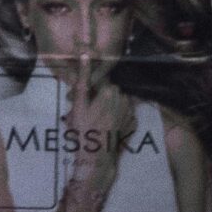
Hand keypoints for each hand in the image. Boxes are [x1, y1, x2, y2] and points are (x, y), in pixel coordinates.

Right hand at [62, 58, 134, 211]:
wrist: (97, 157)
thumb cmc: (84, 130)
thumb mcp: (79, 104)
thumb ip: (83, 78)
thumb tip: (85, 54)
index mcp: (110, 91)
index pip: (99, 81)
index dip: (88, 89)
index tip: (79, 100)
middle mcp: (123, 98)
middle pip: (108, 91)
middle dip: (97, 98)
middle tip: (84, 112)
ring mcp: (130, 111)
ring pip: (115, 101)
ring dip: (106, 106)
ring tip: (94, 120)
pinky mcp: (133, 123)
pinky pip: (122, 113)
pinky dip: (115, 116)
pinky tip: (105, 126)